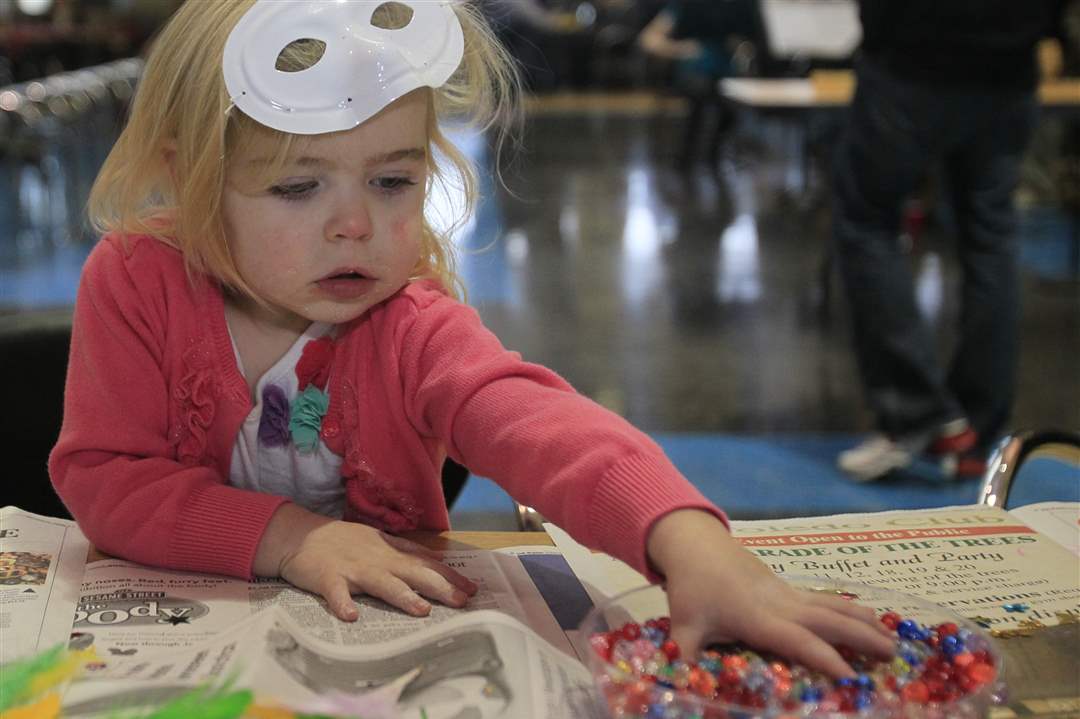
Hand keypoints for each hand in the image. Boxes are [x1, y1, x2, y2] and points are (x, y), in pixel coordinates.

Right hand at [254, 504, 477, 620]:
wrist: (300, 535)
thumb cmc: (342, 541)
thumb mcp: (378, 541)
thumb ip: (404, 552)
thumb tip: (434, 562)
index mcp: (389, 551)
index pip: (426, 562)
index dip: (450, 575)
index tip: (472, 589)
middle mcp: (377, 558)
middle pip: (413, 572)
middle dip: (439, 586)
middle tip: (462, 601)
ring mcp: (353, 568)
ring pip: (381, 583)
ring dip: (402, 596)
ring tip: (421, 610)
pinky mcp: (328, 577)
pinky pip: (336, 593)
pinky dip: (342, 603)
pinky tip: (351, 617)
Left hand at [646, 509, 894, 677]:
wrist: (695, 544)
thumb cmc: (691, 588)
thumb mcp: (683, 628)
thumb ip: (686, 660)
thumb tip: (681, 688)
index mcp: (757, 617)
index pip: (796, 640)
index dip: (823, 658)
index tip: (850, 677)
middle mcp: (780, 604)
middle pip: (827, 620)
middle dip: (861, 637)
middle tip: (895, 656)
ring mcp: (787, 593)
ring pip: (832, 606)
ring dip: (864, 621)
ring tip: (895, 639)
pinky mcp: (789, 588)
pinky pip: (825, 600)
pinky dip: (850, 610)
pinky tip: (870, 619)